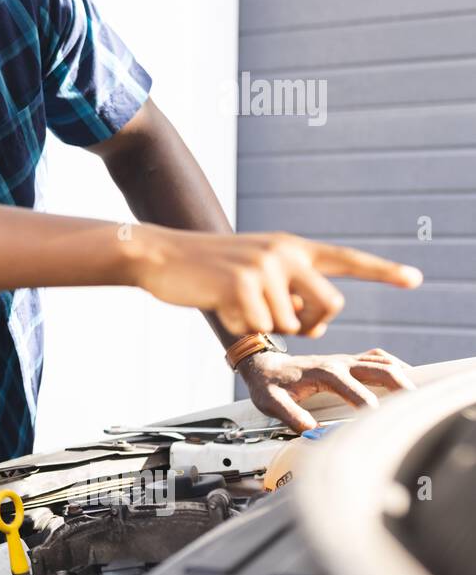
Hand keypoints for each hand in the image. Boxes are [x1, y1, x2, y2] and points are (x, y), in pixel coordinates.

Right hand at [134, 229, 421, 336]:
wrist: (161, 255)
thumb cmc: (205, 270)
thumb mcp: (253, 268)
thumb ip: (286, 286)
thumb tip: (308, 318)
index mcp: (291, 247)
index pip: (346, 259)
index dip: (382, 271)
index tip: (414, 278)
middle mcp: (285, 252)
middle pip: (329, 304)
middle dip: (310, 325)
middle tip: (286, 326)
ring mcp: (265, 266)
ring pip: (290, 323)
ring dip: (264, 326)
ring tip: (234, 305)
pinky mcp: (242, 283)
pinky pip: (260, 327)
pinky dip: (240, 327)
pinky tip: (219, 305)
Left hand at [237, 347, 415, 432]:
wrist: (263, 363)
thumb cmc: (267, 384)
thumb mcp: (271, 402)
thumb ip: (290, 415)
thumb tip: (311, 431)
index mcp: (322, 372)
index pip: (352, 388)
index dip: (367, 405)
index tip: (378, 422)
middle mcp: (339, 362)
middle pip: (378, 368)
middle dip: (399, 386)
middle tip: (414, 405)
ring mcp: (345, 360)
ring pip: (382, 362)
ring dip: (402, 376)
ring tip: (419, 395)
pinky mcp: (348, 361)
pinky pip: (378, 358)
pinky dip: (395, 366)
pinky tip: (407, 379)